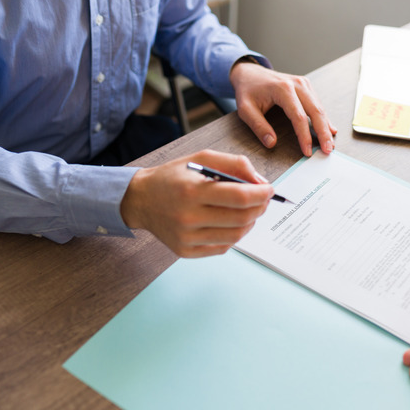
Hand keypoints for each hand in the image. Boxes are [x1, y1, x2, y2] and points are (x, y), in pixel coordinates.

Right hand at [120, 150, 272, 257]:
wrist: (140, 200)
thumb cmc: (173, 176)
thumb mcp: (201, 158)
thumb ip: (234, 164)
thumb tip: (260, 182)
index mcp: (191, 190)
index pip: (239, 197)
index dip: (261, 194)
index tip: (269, 189)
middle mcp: (188, 217)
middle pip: (241, 219)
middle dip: (259, 208)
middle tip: (262, 200)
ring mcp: (186, 238)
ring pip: (235, 236)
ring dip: (249, 222)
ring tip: (247, 210)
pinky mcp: (186, 251)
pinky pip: (223, 247)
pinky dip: (233, 235)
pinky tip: (229, 222)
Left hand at [229, 59, 336, 156]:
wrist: (250, 72)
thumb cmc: (248, 90)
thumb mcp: (246, 110)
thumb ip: (258, 126)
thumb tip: (271, 143)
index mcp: (282, 89)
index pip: (299, 117)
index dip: (304, 136)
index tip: (307, 151)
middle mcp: (297, 84)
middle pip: (315, 111)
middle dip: (323, 133)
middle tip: (328, 150)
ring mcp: (303, 83)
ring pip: (319, 108)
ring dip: (326, 127)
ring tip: (330, 144)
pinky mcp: (306, 86)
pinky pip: (317, 104)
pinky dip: (324, 118)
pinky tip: (330, 129)